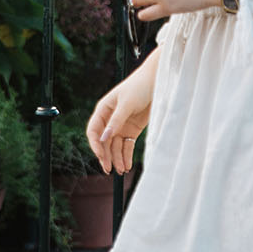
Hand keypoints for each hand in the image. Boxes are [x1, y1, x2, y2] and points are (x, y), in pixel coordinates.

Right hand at [87, 56, 156, 174]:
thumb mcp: (127, 103)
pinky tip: (127, 165)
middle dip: (106, 155)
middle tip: (109, 169)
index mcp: (104, 109)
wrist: (158, 81)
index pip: (94, 130)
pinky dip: (126, 156)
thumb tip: (103, 138)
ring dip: (117, 158)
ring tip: (121, 170)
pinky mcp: (132, 129)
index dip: (95, 144)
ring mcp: (121, 125)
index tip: (101, 156)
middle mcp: (110, 119)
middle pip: (104, 141)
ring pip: (115, 146)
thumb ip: (116, 120)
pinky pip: (127, 145)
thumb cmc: (139, 86)